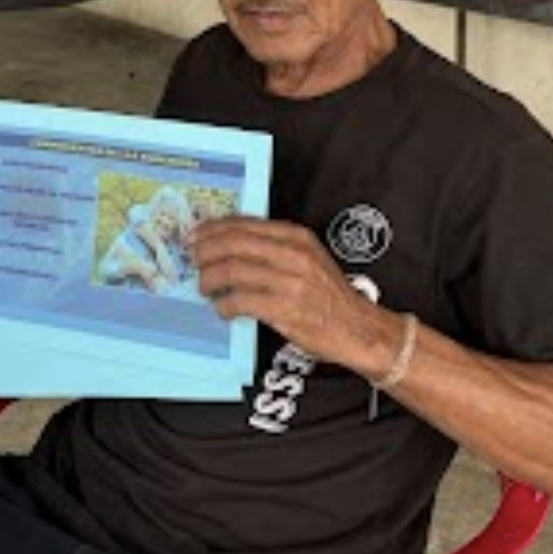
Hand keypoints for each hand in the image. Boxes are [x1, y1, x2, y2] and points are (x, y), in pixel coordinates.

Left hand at [192, 216, 392, 372]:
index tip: (197, 235)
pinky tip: (223, 309)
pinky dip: (225, 305)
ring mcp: (290, 281)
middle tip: (194, 259)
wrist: (359, 328)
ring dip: (211, 278)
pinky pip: (241, 301)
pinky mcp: (285, 309)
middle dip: (206, 250)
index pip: (245, 225)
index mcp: (297, 238)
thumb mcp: (309, 259)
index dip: (215, 229)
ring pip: (233, 270)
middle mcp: (293, 254)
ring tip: (205, 287)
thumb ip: (276, 249)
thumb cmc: (330, 296)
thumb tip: (232, 245)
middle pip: (234, 243)